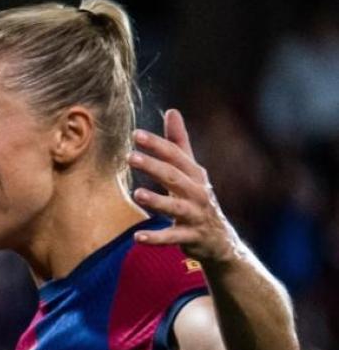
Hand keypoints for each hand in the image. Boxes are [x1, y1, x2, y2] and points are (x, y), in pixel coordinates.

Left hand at [130, 109, 245, 266]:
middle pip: (175, 177)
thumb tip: (171, 111)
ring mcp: (196, 215)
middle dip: (154, 166)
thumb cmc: (198, 199)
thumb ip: (179, 143)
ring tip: (136, 194)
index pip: (175, 155)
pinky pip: (173, 237)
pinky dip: (156, 238)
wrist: (220, 239)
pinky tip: (137, 237)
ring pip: (177, 207)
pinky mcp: (192, 237)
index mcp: (195, 174)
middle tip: (130, 157)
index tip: (135, 135)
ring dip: (158, 200)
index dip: (156, 144)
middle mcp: (198, 192)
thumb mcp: (191, 171)